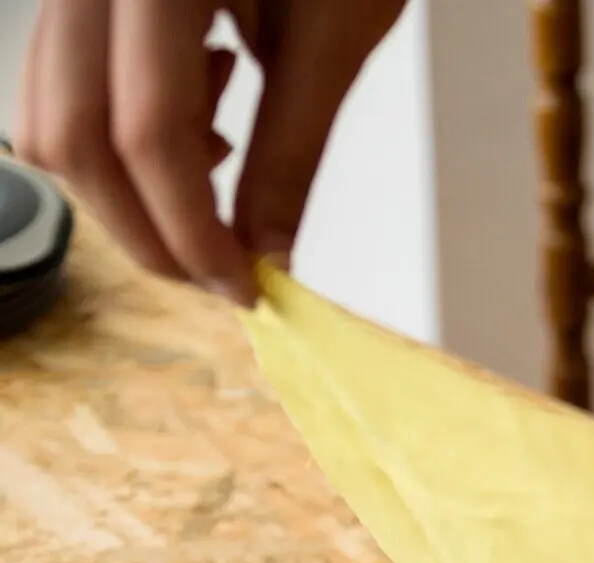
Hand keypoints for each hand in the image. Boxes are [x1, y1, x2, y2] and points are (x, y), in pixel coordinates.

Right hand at [14, 0, 406, 306]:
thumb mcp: (333, 32)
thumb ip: (293, 152)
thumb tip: (266, 256)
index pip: (147, 133)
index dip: (192, 232)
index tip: (242, 291)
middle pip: (77, 136)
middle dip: (149, 230)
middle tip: (220, 269)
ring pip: (51, 120)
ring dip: (127, 191)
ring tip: (218, 168)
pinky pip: (60, 86)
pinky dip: (116, 138)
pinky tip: (197, 111)